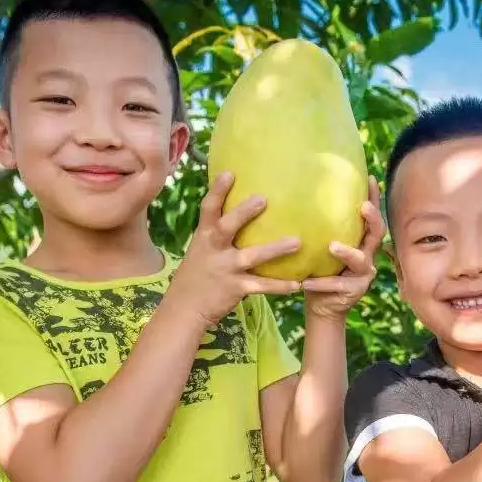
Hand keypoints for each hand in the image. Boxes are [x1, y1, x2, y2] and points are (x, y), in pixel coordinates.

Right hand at [169, 172, 302, 329]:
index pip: (208, 208)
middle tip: (263, 198)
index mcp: (204, 236)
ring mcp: (226, 269)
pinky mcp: (236, 288)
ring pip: (252, 257)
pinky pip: (261, 286)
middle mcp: (214, 249)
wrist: (184, 309)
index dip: (217, 190)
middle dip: (244, 213)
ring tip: (297, 242)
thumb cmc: (197, 273)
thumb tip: (238, 205)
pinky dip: (279, 285)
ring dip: (275, 249)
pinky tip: (297, 283)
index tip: (229, 172)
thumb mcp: (201, 248)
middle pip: (227, 226)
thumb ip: (217, 230)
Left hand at [302, 178, 384, 319]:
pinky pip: (337, 285)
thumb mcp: (323, 244)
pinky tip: (305, 282)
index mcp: (362, 240)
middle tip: (362, 207)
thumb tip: (303, 191)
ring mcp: (363, 274)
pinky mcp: (353, 291)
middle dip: (373, 219)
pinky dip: (321, 283)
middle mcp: (367, 254)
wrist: (322, 303)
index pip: (371, 216)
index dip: (375, 198)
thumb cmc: (321, 267)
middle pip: (377, 234)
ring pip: (361, 260)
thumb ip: (322, 226)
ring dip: (347, 252)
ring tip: (332, 246)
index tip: (371, 178)